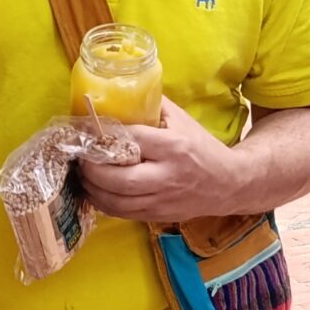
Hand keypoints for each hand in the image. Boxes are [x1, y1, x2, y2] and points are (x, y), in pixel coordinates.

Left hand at [77, 101, 245, 222]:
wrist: (229, 183)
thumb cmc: (202, 147)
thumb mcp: (181, 120)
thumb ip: (152, 107)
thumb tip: (118, 93)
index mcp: (174, 147)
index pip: (132, 140)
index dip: (104, 134)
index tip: (86, 128)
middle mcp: (167, 176)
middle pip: (120, 179)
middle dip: (92, 169)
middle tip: (81, 157)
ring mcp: (162, 200)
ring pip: (117, 202)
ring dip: (93, 189)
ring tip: (82, 175)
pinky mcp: (158, 216)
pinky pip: (122, 214)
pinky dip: (103, 203)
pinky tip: (95, 191)